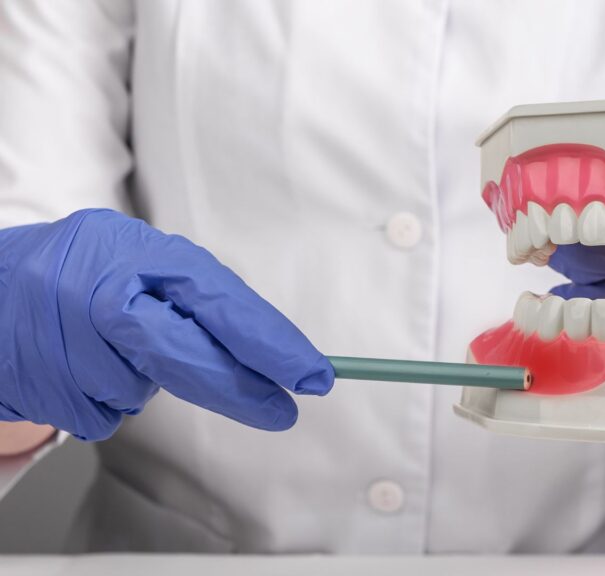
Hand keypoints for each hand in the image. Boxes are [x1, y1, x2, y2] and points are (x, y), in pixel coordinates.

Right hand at [0, 209, 333, 440]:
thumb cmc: (75, 273)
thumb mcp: (132, 259)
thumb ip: (191, 296)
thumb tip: (270, 348)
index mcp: (129, 250)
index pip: (216, 300)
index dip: (269, 341)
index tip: (312, 374)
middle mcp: (94, 291)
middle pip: (185, 352)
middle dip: (240, 386)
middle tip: (283, 409)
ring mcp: (61, 341)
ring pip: (141, 389)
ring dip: (142, 381)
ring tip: (105, 346)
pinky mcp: (40, 386)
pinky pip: (102, 412)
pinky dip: (103, 398)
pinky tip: (77, 367)